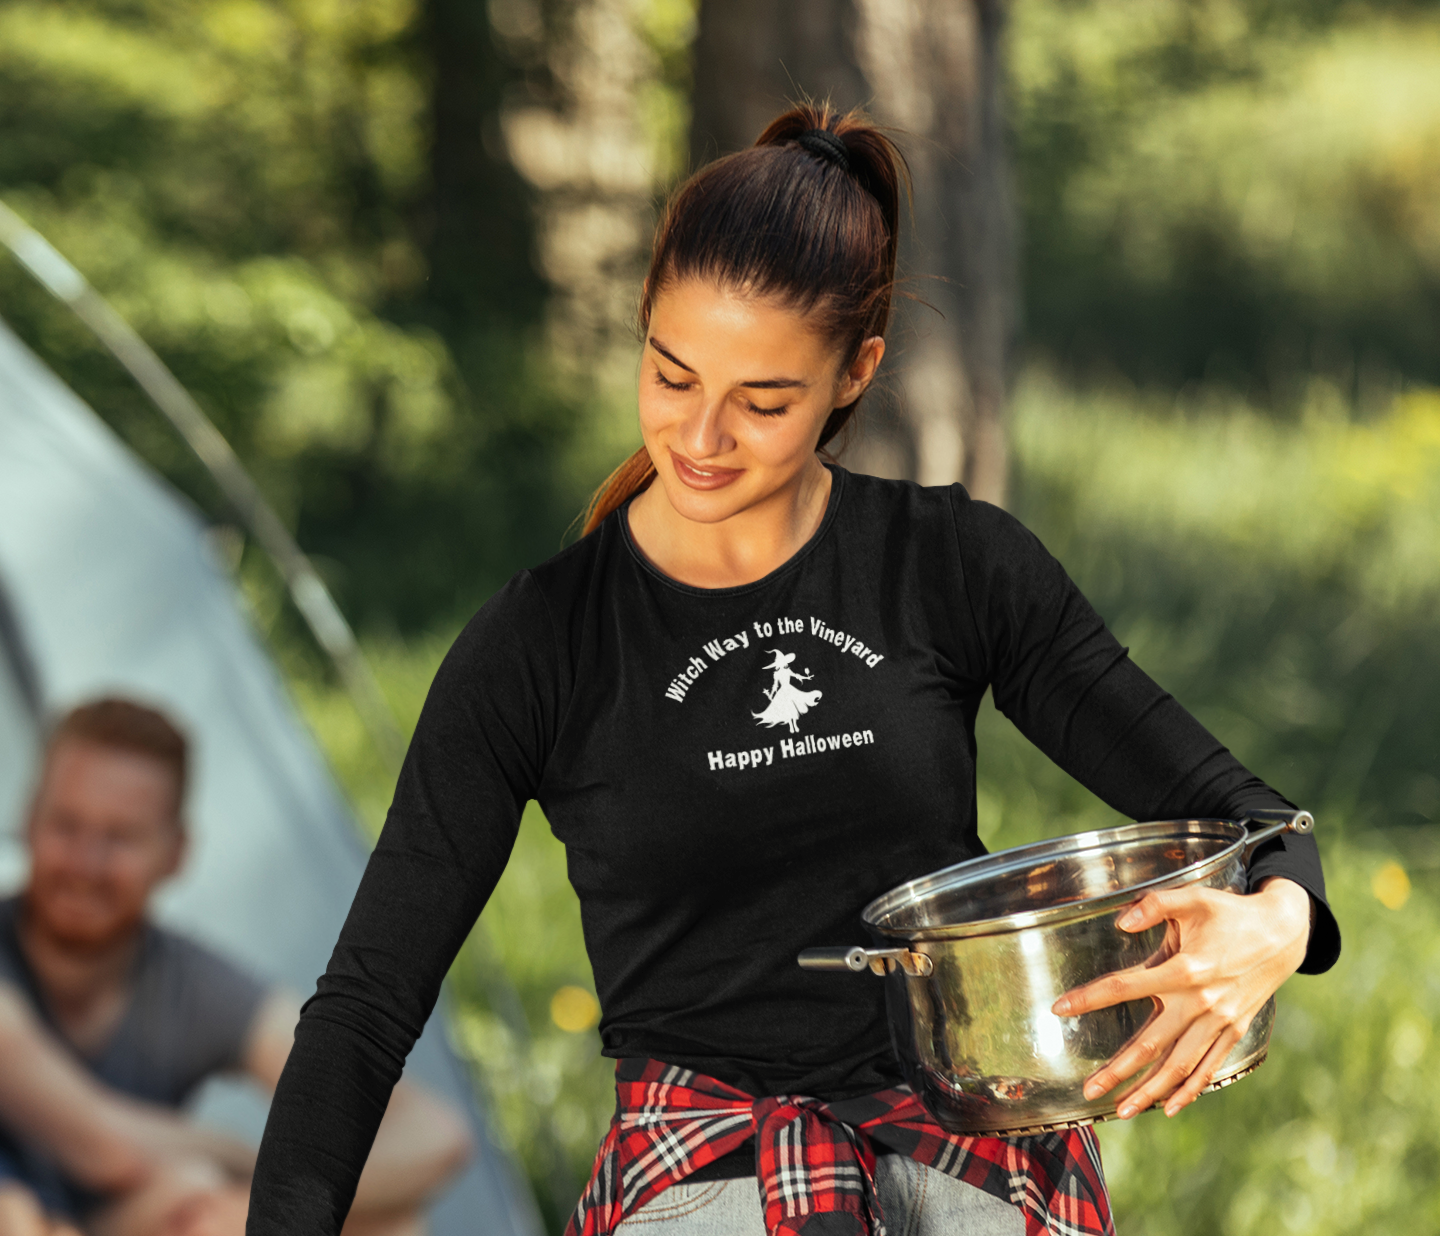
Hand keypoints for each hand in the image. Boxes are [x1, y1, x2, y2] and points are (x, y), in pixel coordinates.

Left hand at [1052, 877, 1311, 1118]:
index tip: (1059, 1008)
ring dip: (1150, 1091)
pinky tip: (1169, 1107)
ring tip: (1122, 1111)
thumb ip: (1154, 905)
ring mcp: (1219, 1020)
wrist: (1283, 933)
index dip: (1089, 998)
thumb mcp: (1192, 898)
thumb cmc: (1230, 913)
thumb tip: (1121, 923)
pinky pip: (1209, 1066)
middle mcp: (1200, 1001)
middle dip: (1118, 1070)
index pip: (1125, 987)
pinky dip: (1190, 1090)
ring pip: (1179, 1065)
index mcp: (1185, 969)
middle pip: (1151, 1044)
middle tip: (1088, 1090)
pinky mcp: (1234, 1030)